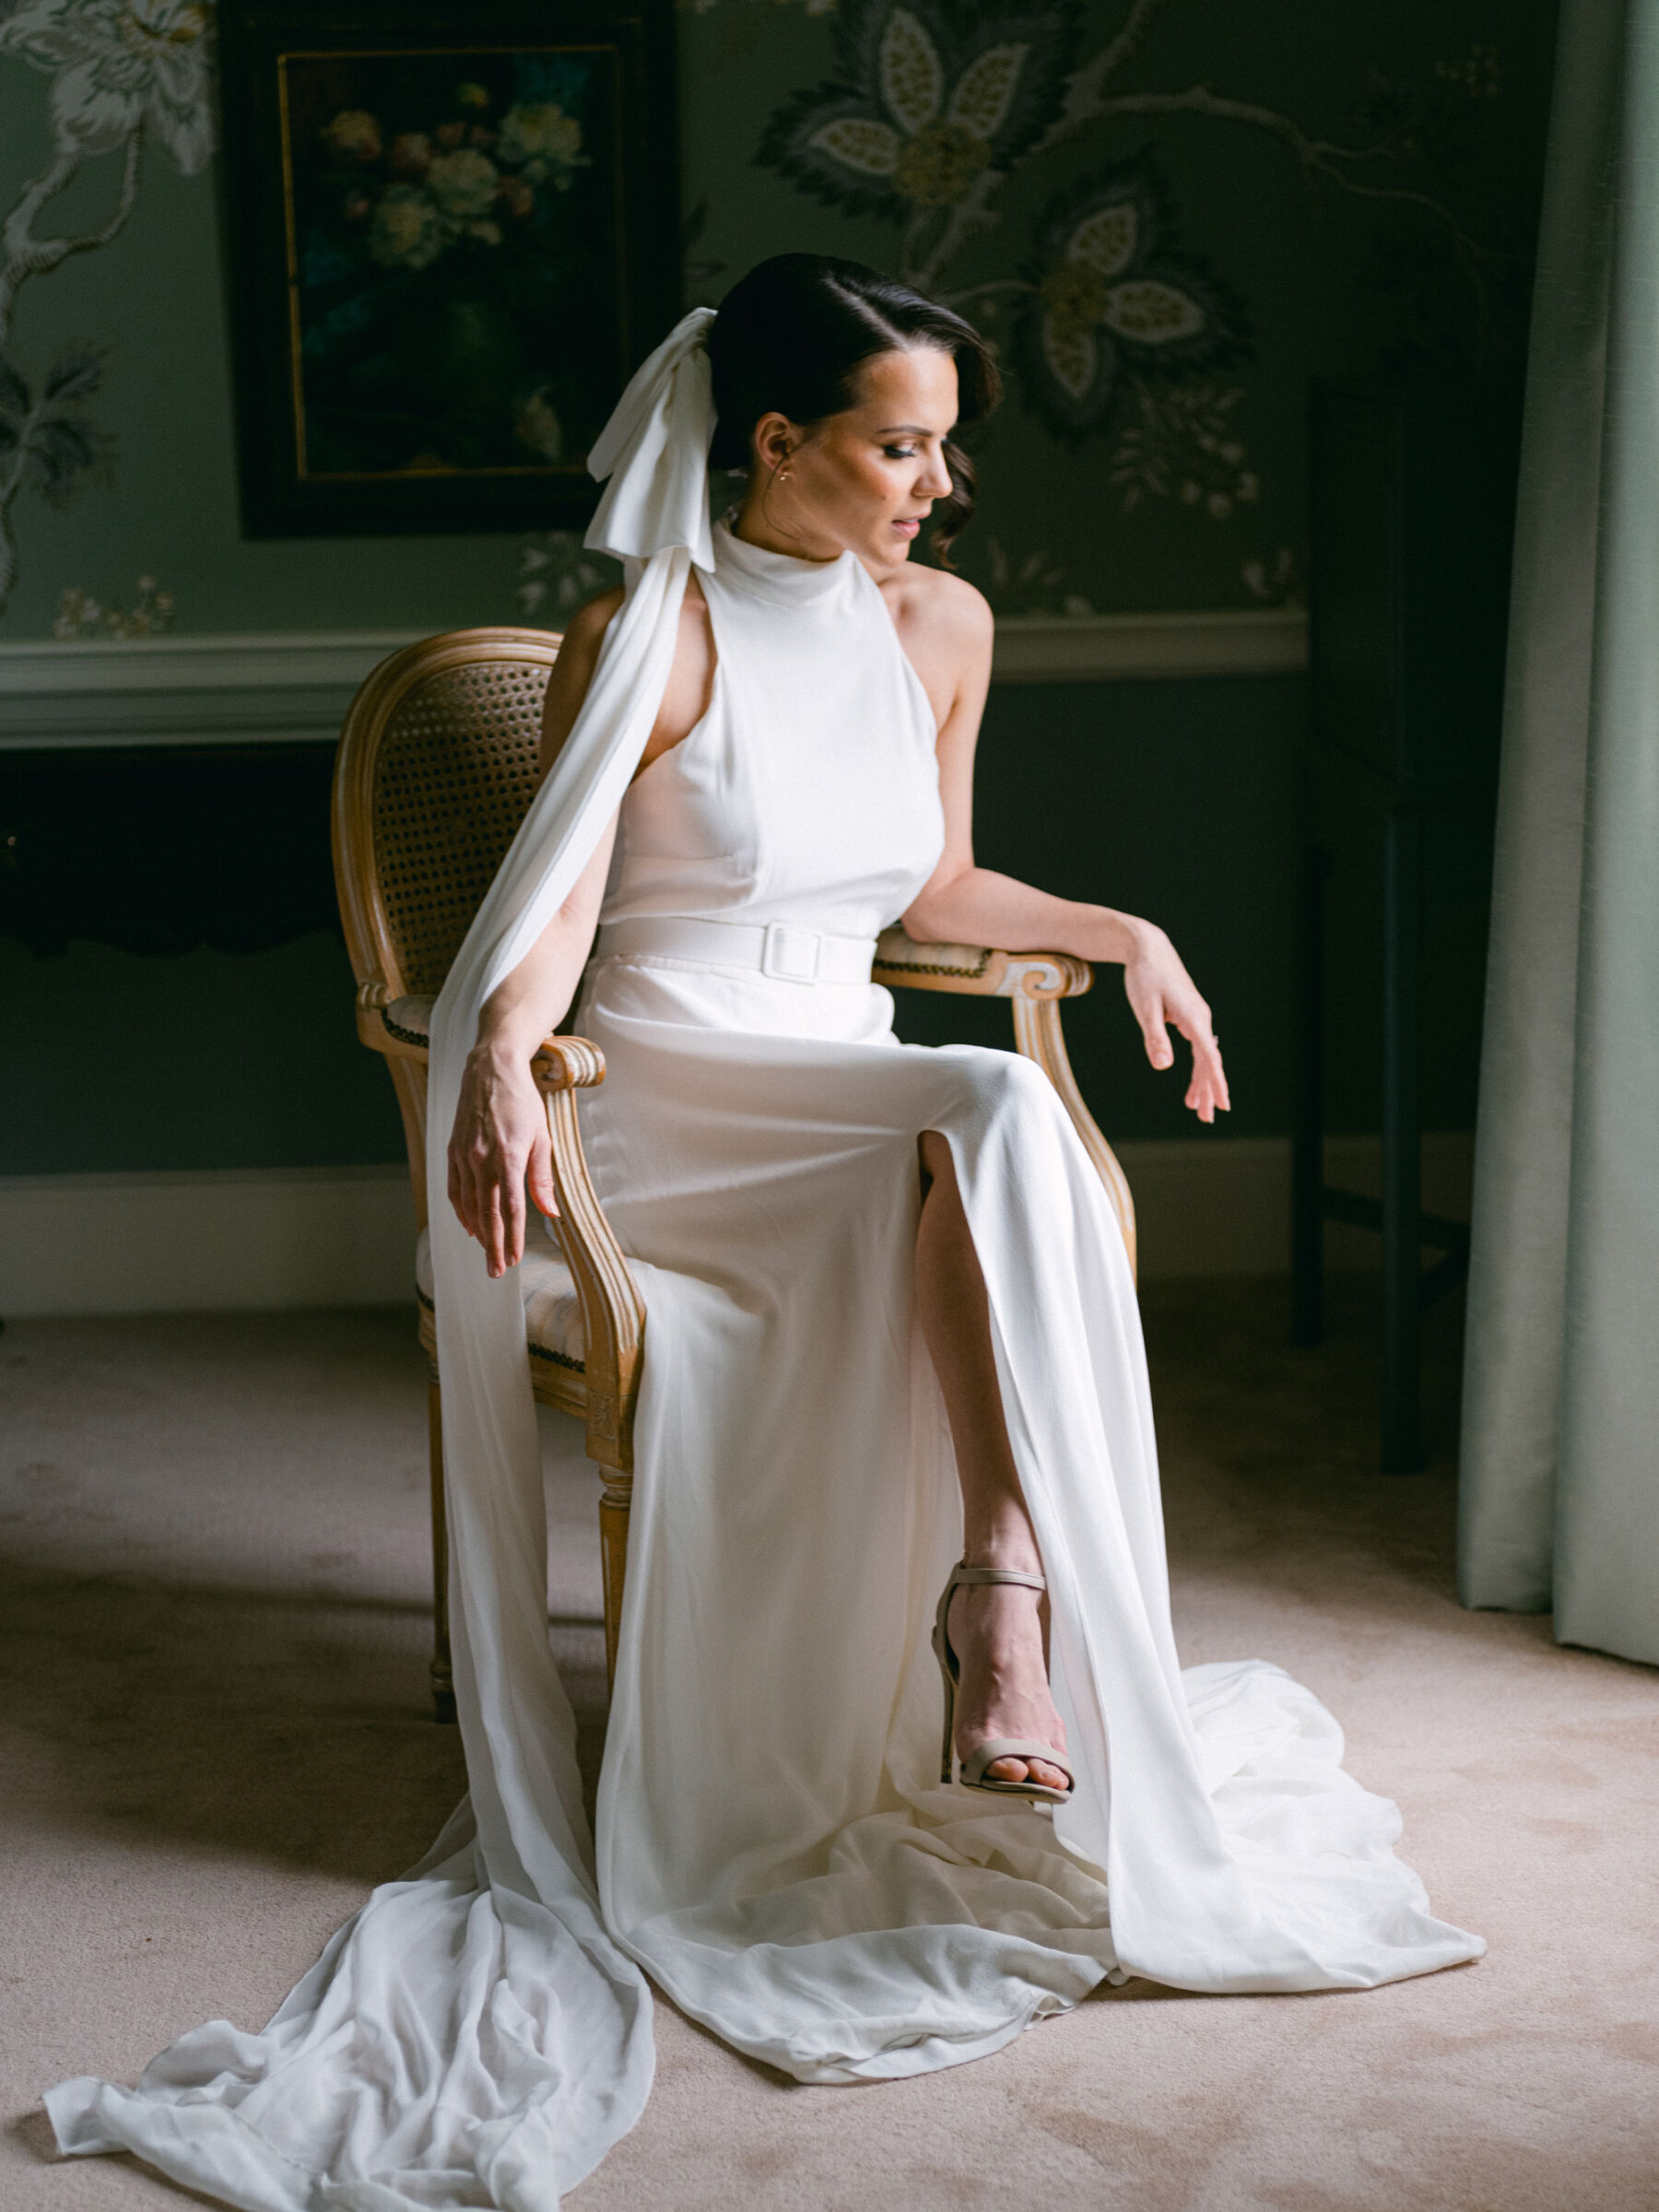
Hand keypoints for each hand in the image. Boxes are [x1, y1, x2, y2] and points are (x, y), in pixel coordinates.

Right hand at [446, 1041, 557, 1276]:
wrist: (491, 1070)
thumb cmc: (523, 1102)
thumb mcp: (542, 1137)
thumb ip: (543, 1178)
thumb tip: (551, 1212)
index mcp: (509, 1157)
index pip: (511, 1209)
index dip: (512, 1238)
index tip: (513, 1260)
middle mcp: (482, 1160)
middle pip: (488, 1214)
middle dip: (493, 1246)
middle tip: (496, 1271)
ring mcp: (464, 1156)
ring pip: (469, 1205)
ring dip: (478, 1232)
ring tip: (487, 1251)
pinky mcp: (453, 1151)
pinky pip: (455, 1189)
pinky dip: (462, 1211)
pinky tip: (470, 1224)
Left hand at [1122, 924, 1229, 1123]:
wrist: (1147, 949)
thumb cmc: (1144, 976)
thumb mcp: (1145, 1008)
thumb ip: (1155, 1038)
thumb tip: (1163, 1067)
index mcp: (1192, 1017)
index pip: (1208, 1056)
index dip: (1216, 1081)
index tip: (1223, 1103)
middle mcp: (1200, 1018)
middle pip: (1208, 1061)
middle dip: (1209, 1090)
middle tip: (1207, 1117)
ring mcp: (1196, 1018)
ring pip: (1203, 1056)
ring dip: (1201, 1081)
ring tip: (1196, 1107)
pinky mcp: (1188, 1016)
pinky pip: (1197, 1047)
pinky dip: (1195, 1066)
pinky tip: (1193, 1082)